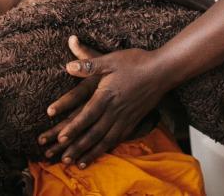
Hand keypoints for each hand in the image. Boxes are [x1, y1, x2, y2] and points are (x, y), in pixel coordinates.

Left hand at [38, 36, 171, 167]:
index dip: (74, 127)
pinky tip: (99, 154)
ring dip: (91, 153)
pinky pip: (118, 139)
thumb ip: (89, 64)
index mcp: (107, 95)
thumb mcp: (110, 59)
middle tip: (64, 159)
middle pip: (94, 133)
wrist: (162, 71)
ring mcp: (125, 118)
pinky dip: (107, 149)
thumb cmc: (135, 62)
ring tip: (77, 164)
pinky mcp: (133, 121)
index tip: (61, 138)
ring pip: (106, 140)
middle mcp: (115, 110)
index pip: (87, 115)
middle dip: (78, 147)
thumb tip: (68, 67)